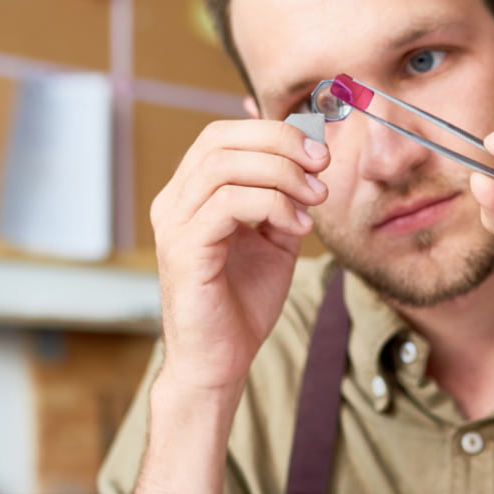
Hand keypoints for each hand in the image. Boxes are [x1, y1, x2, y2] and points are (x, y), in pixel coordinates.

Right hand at [150, 120, 329, 390]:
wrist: (219, 361)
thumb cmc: (242, 303)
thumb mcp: (274, 240)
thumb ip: (283, 198)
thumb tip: (308, 156)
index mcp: (189, 194)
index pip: (222, 135)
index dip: (271, 131)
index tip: (318, 151)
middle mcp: (173, 203)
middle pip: (220, 140)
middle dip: (278, 143)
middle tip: (320, 165)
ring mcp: (173, 225)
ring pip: (225, 167)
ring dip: (282, 175)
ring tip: (315, 199)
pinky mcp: (183, 250)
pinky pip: (227, 204)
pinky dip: (272, 205)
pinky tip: (298, 226)